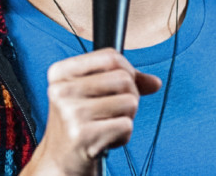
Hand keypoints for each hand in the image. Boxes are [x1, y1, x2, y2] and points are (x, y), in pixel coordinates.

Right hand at [20, 48, 161, 175]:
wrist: (61, 159)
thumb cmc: (79, 122)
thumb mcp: (92, 92)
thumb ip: (124, 80)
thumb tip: (154, 82)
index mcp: (60, 73)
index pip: (110, 56)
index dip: (127, 69)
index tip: (123, 84)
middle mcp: (62, 90)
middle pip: (123, 78)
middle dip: (130, 96)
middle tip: (115, 111)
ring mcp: (71, 112)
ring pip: (129, 102)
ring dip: (127, 117)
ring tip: (109, 124)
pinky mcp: (82, 135)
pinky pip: (126, 125)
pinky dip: (123, 135)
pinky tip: (106, 138)